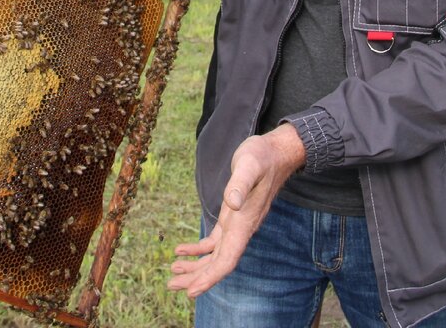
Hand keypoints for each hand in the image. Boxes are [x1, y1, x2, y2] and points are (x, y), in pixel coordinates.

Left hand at [167, 123, 305, 297]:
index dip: (210, 278)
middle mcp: (240, 229)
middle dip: (196, 277)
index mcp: (243, 224)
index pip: (227, 260)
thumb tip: (231, 203)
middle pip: (218, 264)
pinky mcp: (232, 217)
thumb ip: (239, 184)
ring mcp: (236, 225)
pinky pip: (214, 242)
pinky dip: (197, 249)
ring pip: (215, 256)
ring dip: (195, 266)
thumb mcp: (249, 166)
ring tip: (173, 272)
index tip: (192, 292)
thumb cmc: (262, 158)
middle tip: (170, 286)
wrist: (275, 153)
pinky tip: (181, 251)